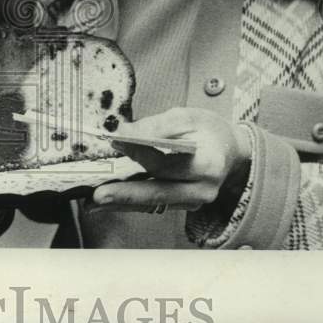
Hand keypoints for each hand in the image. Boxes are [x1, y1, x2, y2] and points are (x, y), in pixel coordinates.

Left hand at [89, 108, 251, 212]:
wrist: (228, 151)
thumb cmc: (207, 130)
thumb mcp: (187, 117)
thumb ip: (156, 125)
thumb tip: (124, 132)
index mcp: (207, 165)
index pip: (166, 163)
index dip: (139, 153)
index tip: (114, 142)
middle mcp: (202, 190)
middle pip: (158, 193)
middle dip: (126, 194)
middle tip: (99, 195)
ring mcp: (193, 202)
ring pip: (153, 204)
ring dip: (122, 203)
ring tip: (94, 203)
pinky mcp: (182, 205)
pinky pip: (154, 204)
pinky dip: (130, 203)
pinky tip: (108, 202)